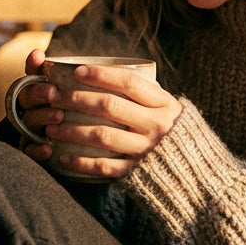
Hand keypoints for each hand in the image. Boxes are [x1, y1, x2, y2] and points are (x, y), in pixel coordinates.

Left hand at [12, 50, 181, 179]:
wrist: (193, 170)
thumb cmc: (171, 131)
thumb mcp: (166, 107)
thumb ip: (142, 94)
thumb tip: (102, 74)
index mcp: (163, 104)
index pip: (129, 82)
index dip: (102, 75)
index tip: (78, 72)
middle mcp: (156, 125)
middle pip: (109, 106)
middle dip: (76, 99)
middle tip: (53, 97)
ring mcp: (146, 150)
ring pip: (102, 136)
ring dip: (72, 130)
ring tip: (51, 127)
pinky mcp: (137, 172)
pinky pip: (105, 167)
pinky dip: (81, 163)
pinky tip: (63, 158)